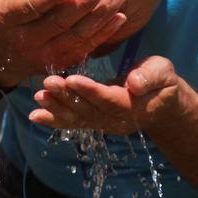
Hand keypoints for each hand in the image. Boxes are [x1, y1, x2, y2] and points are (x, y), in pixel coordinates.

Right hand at [0, 0, 127, 86]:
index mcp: (6, 19)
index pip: (30, 8)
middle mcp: (26, 41)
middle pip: (59, 23)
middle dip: (83, 4)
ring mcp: (43, 55)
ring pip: (75, 37)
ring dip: (99, 19)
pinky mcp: (57, 63)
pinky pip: (83, 49)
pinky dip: (103, 35)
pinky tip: (120, 18)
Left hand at [28, 56, 183, 134]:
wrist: (162, 104)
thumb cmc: (161, 82)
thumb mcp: (163, 72)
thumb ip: (150, 77)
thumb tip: (134, 83)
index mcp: (133, 106)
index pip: (109, 100)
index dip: (90, 91)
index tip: (72, 80)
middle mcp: (116, 120)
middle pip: (88, 110)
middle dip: (66, 97)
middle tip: (48, 83)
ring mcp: (103, 124)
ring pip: (77, 118)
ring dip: (56, 108)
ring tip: (38, 97)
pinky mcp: (94, 122)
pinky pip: (73, 122)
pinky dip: (53, 119)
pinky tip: (35, 115)